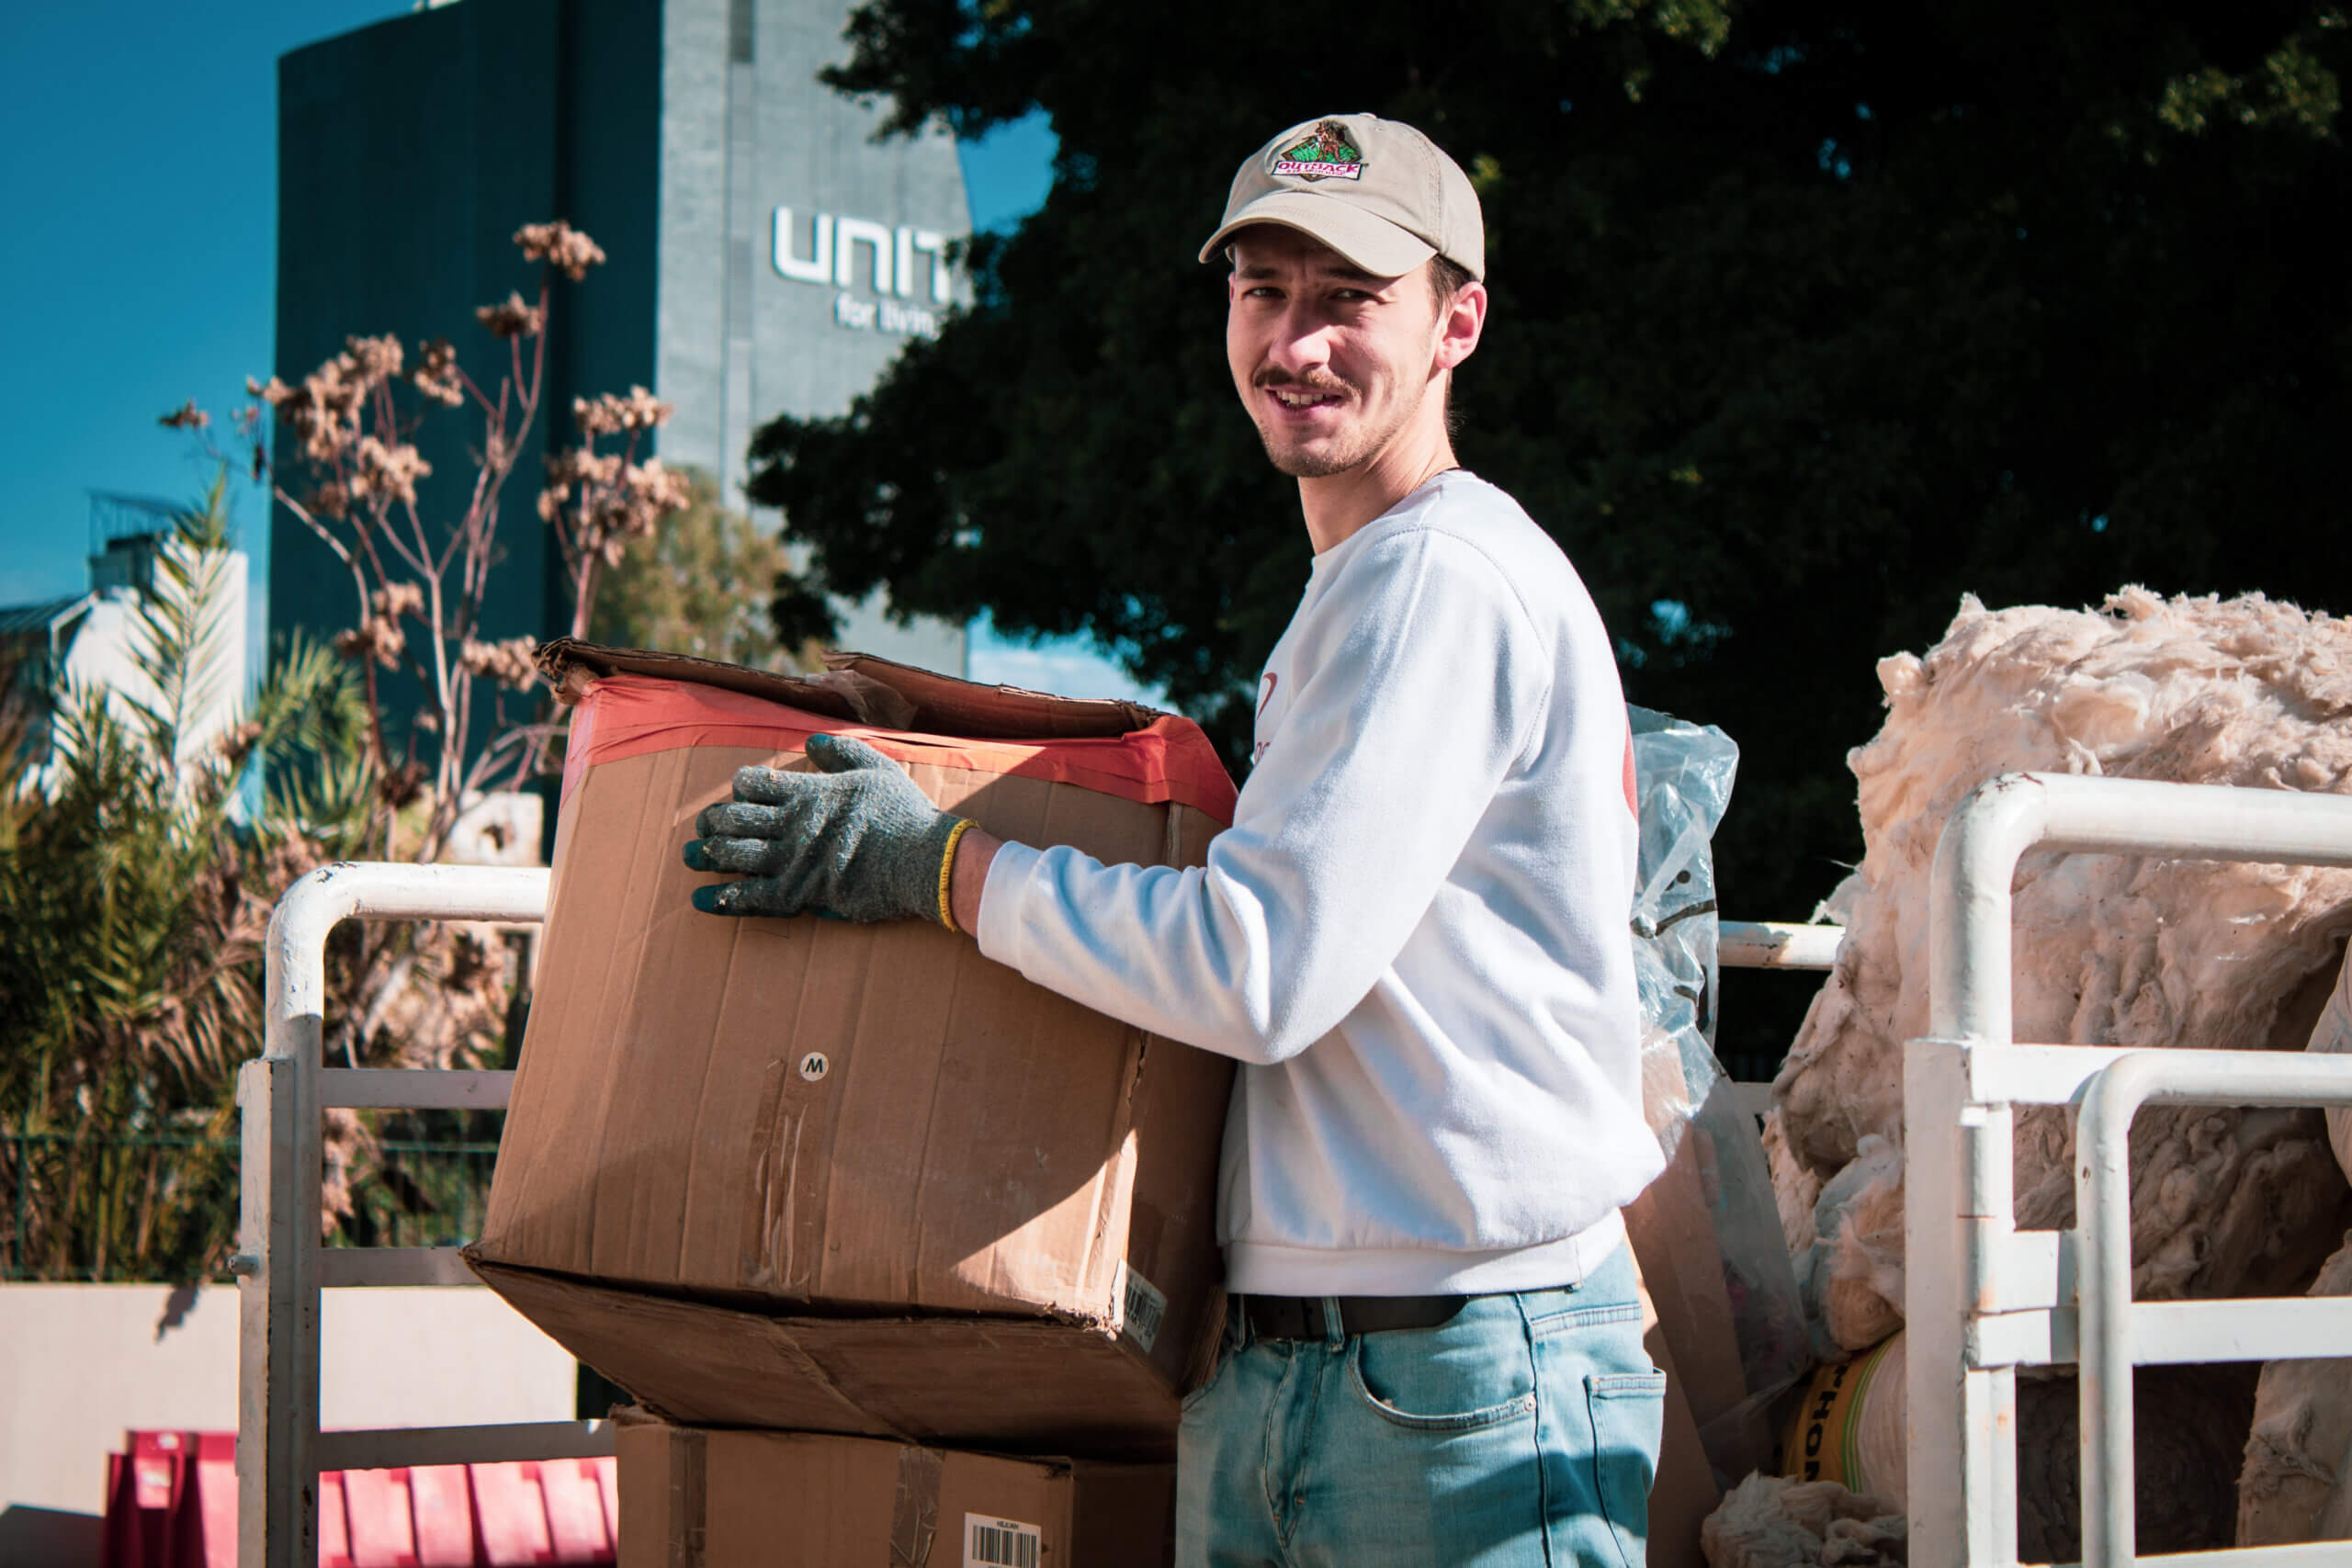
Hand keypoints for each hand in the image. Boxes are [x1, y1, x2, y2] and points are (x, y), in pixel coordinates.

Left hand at [683, 733, 967, 924]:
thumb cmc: (904, 813)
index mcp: (809, 792)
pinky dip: (722, 900)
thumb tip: (811, 743)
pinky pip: (751, 899)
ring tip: (691, 857)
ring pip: (734, 856)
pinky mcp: (801, 894)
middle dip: (713, 821)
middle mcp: (793, 825)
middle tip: (705, 827)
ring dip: (707, 855)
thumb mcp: (877, 768)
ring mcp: (794, 861)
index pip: (753, 783)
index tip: (742, 793)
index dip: (741, 786)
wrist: (923, 861)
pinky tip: (699, 900)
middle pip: (734, 818)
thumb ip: (841, 752)